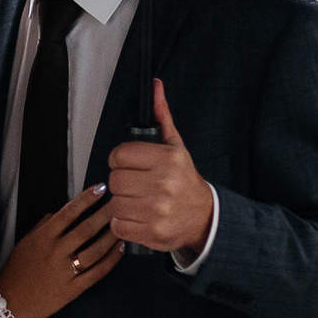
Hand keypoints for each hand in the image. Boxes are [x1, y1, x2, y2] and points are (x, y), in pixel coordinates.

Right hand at [0, 182, 123, 317]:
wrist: (11, 303)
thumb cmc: (15, 270)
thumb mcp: (24, 243)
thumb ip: (42, 226)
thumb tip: (59, 213)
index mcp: (43, 238)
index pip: (68, 213)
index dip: (86, 199)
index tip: (101, 188)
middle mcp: (56, 252)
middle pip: (86, 229)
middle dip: (105, 214)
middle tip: (120, 203)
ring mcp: (66, 272)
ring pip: (95, 250)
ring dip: (111, 236)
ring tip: (123, 224)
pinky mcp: (74, 289)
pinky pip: (97, 272)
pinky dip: (111, 260)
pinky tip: (120, 249)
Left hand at [106, 81, 214, 255]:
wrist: (204, 216)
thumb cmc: (183, 178)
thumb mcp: (175, 146)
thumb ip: (161, 116)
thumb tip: (155, 84)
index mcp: (168, 159)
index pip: (119, 155)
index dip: (120, 160)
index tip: (130, 165)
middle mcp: (164, 184)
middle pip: (114, 180)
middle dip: (121, 182)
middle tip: (135, 185)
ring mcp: (158, 211)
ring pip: (114, 204)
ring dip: (121, 204)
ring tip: (138, 201)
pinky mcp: (153, 233)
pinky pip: (118, 226)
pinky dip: (123, 224)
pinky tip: (137, 217)